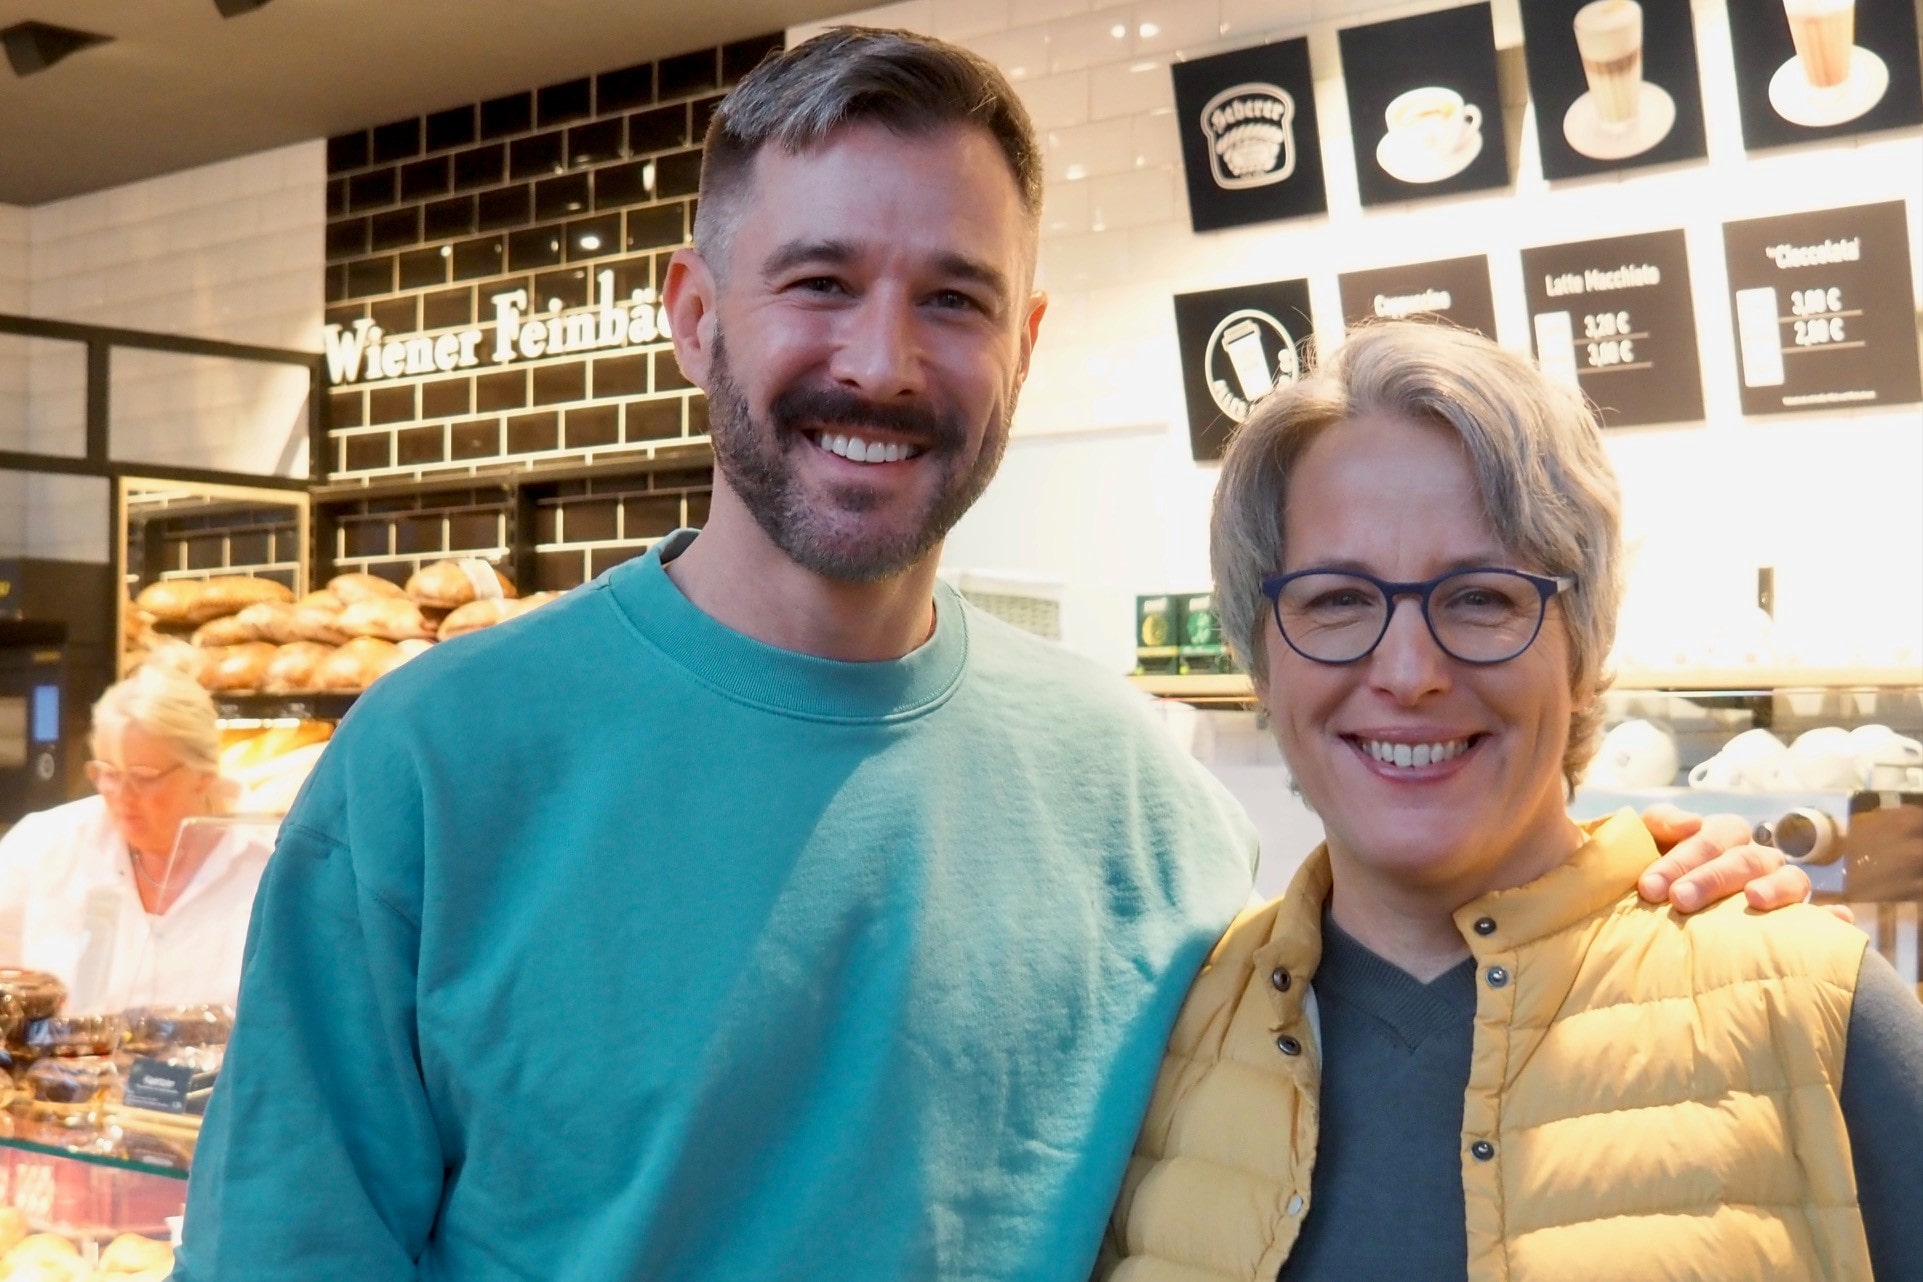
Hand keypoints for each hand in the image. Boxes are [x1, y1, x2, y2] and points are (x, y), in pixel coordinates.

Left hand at [1636, 804, 1846, 919]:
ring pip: (1791, 878)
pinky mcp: (1801, 923)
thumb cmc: (1655, 882)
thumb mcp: (1643, 849)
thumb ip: (1655, 825)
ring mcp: (1781, 887)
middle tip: (1680, 900)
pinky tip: (1834, 923)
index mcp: (1721, 837)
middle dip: (1711, 877)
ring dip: (1775, 887)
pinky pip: (1825, 920)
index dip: (1682, 857)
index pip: (1711, 835)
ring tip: (1754, 900)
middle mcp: (1755, 859)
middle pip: (1745, 857)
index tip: (1651, 887)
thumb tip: (1690, 822)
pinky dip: (1831, 919)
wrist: (1666, 920)